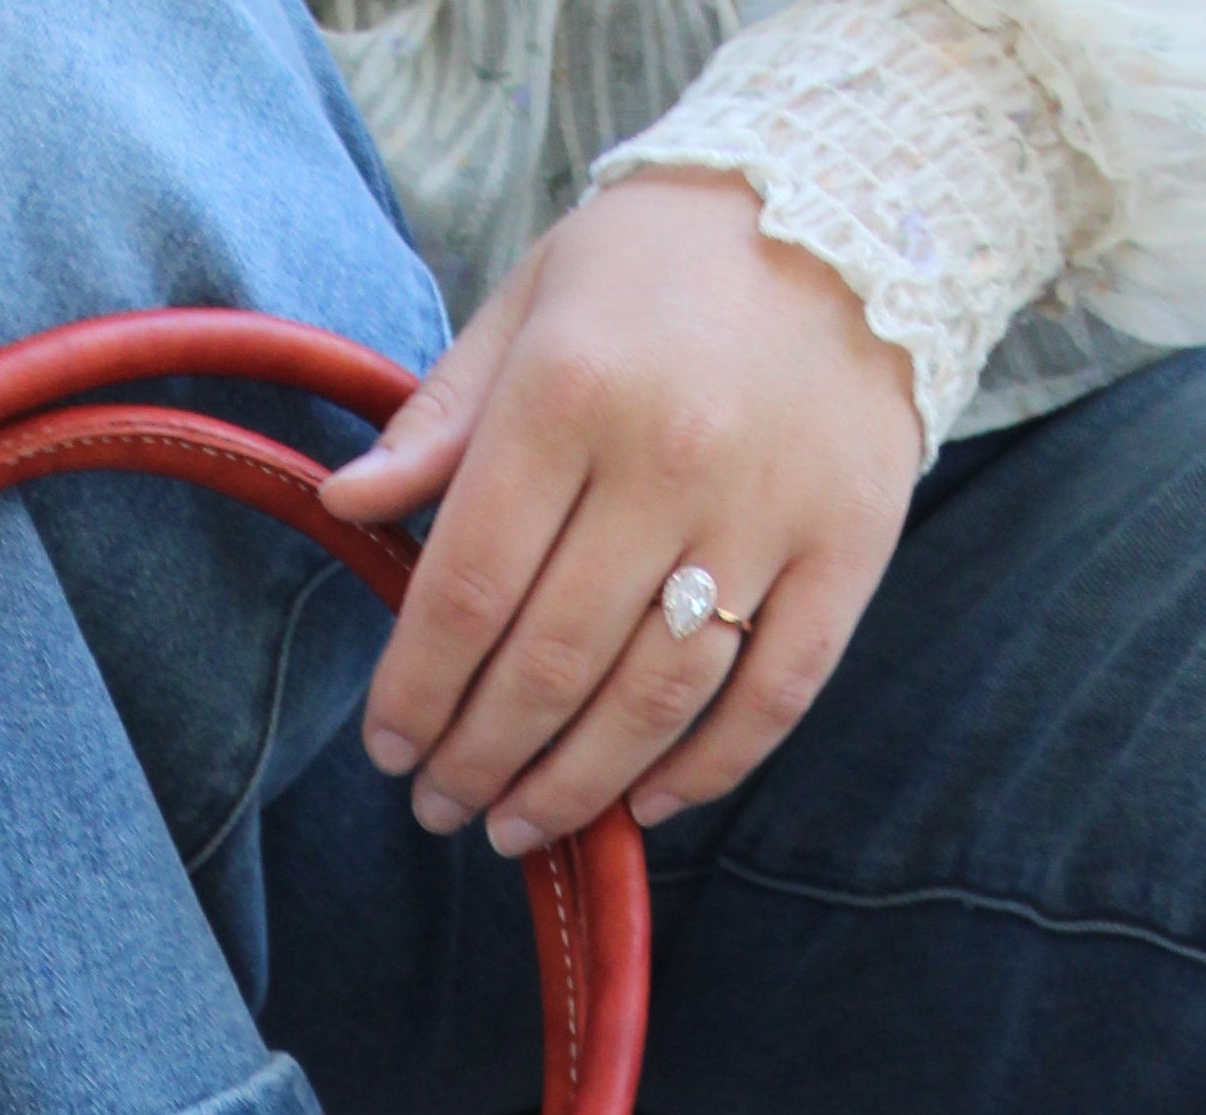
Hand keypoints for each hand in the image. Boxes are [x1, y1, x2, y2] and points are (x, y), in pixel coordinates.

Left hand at [320, 171, 918, 846]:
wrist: (860, 198)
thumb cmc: (666, 262)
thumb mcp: (534, 301)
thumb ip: (442, 415)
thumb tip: (345, 504)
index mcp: (571, 394)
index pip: (468, 587)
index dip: (417, 691)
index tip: (389, 749)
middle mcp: (670, 461)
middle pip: (552, 663)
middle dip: (480, 757)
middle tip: (441, 805)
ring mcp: (768, 515)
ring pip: (655, 699)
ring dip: (574, 785)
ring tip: (517, 824)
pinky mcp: (850, 550)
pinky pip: (772, 696)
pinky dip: (704, 770)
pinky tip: (641, 804)